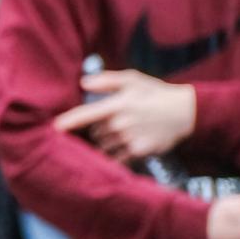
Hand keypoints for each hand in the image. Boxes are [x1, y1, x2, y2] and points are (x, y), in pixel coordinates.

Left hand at [53, 70, 195, 163]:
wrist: (187, 112)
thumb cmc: (156, 94)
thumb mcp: (133, 80)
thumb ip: (107, 80)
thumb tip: (83, 83)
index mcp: (117, 105)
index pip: (85, 115)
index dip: (67, 122)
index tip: (53, 128)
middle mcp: (121, 123)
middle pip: (94, 133)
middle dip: (97, 130)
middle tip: (114, 123)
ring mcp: (129, 139)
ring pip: (103, 146)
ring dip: (106, 142)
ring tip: (123, 133)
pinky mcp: (138, 152)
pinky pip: (116, 158)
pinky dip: (115, 155)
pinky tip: (125, 146)